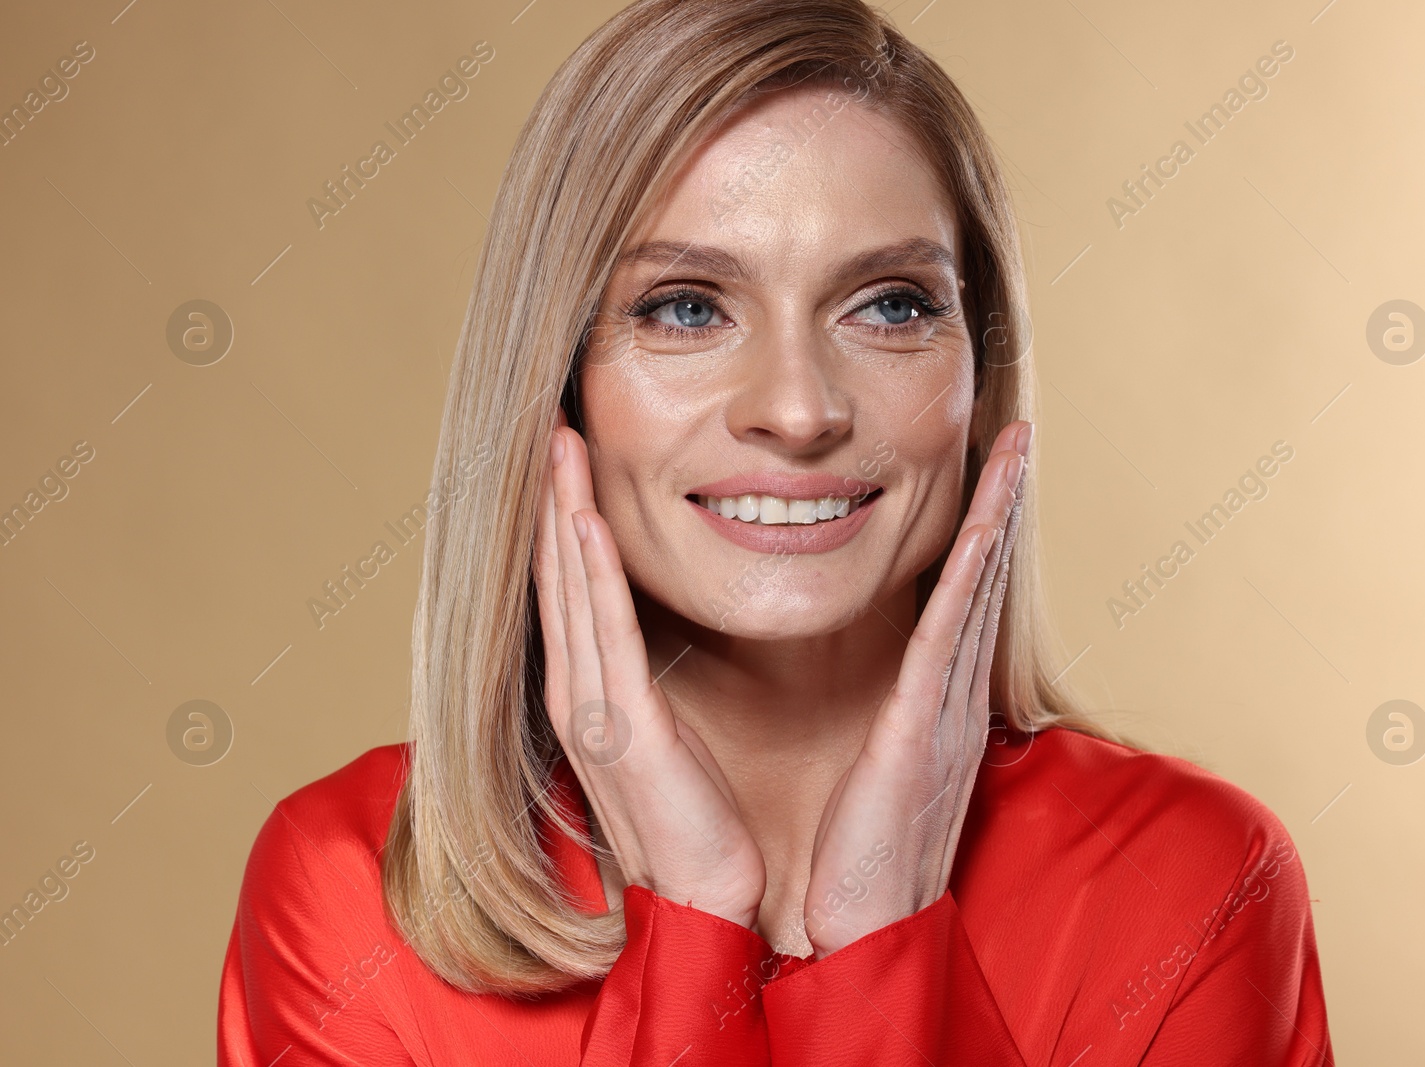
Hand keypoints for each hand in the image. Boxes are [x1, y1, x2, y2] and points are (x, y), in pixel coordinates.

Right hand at [534, 411, 766, 927]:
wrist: (705, 902)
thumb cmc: (696, 825)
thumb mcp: (666, 741)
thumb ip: (649, 689)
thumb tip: (654, 645)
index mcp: (591, 696)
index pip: (571, 590)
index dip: (565, 521)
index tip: (569, 460)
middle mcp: (578, 695)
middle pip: (561, 576)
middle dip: (555, 498)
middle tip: (553, 426)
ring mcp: (594, 711)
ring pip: (573, 590)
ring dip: (565, 514)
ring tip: (559, 447)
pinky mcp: (625, 729)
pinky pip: (605, 634)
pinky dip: (592, 572)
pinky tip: (586, 521)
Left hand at [801, 421, 1031, 956]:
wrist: (870, 929)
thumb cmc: (867, 860)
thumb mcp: (888, 776)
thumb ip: (898, 728)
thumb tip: (898, 699)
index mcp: (941, 707)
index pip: (966, 605)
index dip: (982, 539)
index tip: (990, 481)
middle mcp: (955, 699)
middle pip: (985, 584)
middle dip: (1002, 508)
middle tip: (1017, 439)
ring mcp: (945, 711)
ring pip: (976, 595)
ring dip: (995, 520)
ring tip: (1012, 455)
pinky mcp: (918, 730)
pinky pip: (945, 638)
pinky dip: (966, 578)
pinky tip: (979, 529)